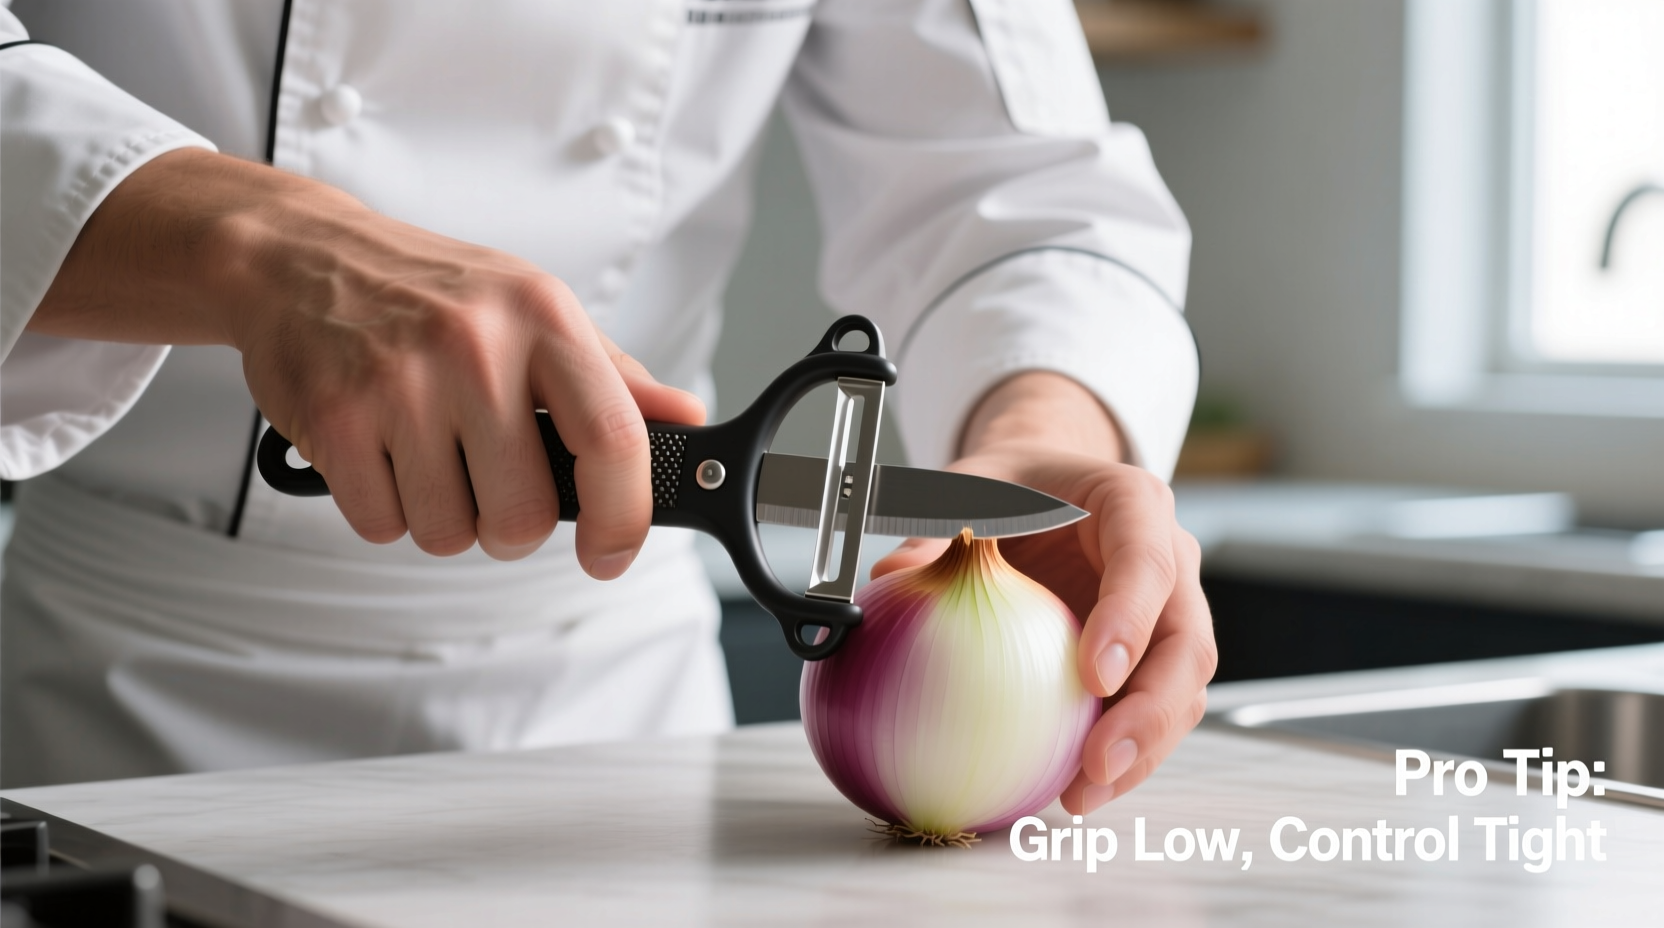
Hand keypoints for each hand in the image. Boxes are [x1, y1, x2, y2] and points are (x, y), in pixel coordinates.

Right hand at [30, 149, 701, 573]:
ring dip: (442, 517)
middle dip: (509, 526)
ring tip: (427, 454)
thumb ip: (614, 377)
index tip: (611, 553)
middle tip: (490, 485)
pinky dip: (384, 509)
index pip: (613, 440)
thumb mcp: (536, 310)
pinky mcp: (335, 419)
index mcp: (544, 319)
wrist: (300, 256)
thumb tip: (685, 421)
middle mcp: (476, 348)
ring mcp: (401, 384)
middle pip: (523, 516)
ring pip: (448, 533)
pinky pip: (381, 525)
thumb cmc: (433, 293)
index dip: (624, 518)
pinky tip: (381, 453)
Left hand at [870, 372, 1214, 812]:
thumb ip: (932, 532)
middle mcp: (1167, 559)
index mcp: (1132, 503)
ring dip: (1142, 750)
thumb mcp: (966, 489)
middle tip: (1098, 762)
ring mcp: (1166, 612)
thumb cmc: (1011, 484)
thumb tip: (888, 581)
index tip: (1093, 676)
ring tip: (1083, 795)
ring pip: (1181, 688)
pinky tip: (1069, 789)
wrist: (1041, 486)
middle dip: (1152, 712)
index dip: (1130, 620)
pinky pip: (1148, 709)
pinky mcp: (1148, 656)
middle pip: (1185, 642)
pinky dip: (1120, 754)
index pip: (1146, 561)